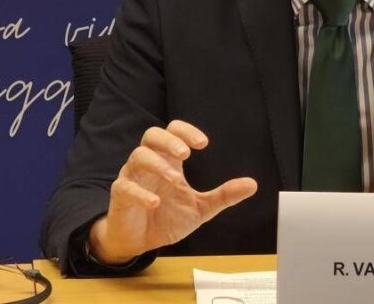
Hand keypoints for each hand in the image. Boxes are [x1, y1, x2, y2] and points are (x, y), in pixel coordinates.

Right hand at [88, 120, 257, 263]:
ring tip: (176, 179)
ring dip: (157, 165)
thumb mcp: (201, 208)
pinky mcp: (120, 197)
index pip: (172, 131)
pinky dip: (141, 193)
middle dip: (169, 141)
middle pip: (152, 135)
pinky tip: (156, 202)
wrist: (141, 241)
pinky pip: (125, 187)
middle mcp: (149, 164)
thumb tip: (253, 184)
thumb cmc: (167, 218)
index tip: (203, 143)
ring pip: (137, 157)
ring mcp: (132, 178)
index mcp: (168, 161)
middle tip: (186, 153)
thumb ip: (223, 196)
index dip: (186, 132)